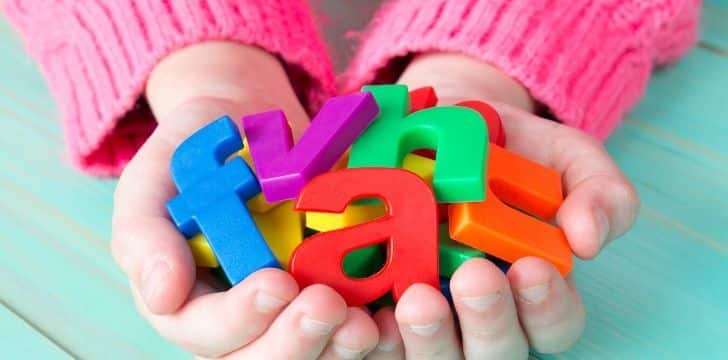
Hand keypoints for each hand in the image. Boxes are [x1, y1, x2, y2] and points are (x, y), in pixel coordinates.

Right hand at [110, 42, 379, 358]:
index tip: (275, 283)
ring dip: (337, 346)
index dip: (241, 318)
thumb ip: (144, 236)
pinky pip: (348, 324)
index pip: (208, 332)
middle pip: (263, 358)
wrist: (247, 123)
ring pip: (311, 352)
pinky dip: (373, 329)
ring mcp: (289, 309)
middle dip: (295, 341)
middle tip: (328, 306)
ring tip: (363, 324)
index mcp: (190, 302)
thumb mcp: (154, 181)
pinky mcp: (332, 291)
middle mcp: (242, 318)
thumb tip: (160, 295)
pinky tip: (390, 315)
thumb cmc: (194, 152)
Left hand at [364, 53, 639, 358]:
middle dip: (486, 324)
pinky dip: (363, 335)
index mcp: (533, 293)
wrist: (440, 126)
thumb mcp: (568, 158)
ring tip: (413, 300)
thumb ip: (599, 192)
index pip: (552, 324)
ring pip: (428, 356)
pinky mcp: (373, 304)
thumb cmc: (511, 151)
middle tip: (475, 278)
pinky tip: (357, 313)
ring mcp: (424, 316)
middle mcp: (478, 316)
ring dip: (423, 340)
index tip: (533, 267)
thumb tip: (590, 238)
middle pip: (490, 354)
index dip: (546, 307)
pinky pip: (368, 339)